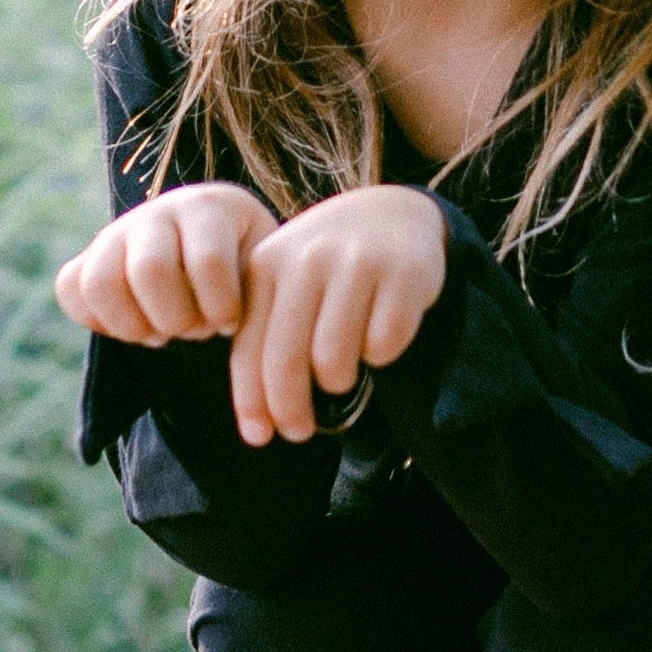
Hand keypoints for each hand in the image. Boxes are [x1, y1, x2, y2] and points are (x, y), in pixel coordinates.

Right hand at [55, 183, 275, 346]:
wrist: (220, 263)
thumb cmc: (249, 276)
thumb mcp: (264, 275)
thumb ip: (255, 292)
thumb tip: (231, 328)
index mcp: (210, 207)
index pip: (207, 261)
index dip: (219, 308)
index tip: (230, 323)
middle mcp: (158, 209)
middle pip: (149, 270)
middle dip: (176, 319)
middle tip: (194, 330)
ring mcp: (118, 231)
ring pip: (101, 281)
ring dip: (134, 325)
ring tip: (162, 332)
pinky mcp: (88, 257)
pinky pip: (71, 289)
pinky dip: (98, 320)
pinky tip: (135, 326)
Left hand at [232, 187, 447, 447]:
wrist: (392, 213)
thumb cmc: (327, 267)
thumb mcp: (286, 285)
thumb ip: (264, 337)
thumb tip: (256, 425)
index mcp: (267, 265)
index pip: (248, 348)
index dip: (252, 401)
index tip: (259, 437)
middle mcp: (307, 259)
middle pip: (287, 361)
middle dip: (290, 409)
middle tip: (299, 432)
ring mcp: (357, 262)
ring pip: (334, 359)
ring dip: (338, 382)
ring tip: (341, 374)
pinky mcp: (403, 272)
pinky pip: (383, 345)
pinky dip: (381, 356)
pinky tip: (379, 341)